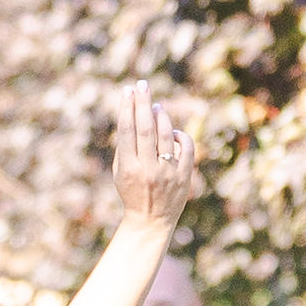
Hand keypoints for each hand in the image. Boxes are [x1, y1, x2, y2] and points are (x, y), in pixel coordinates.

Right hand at [110, 80, 200, 226]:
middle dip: (143, 103)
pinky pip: (185, 147)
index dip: (127, 108)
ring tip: (155, 106)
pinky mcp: (184, 176)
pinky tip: (171, 131)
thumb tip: (133, 113)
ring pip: (166, 135)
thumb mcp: (120, 172)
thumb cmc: (132, 191)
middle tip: (142, 85)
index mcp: (128, 169)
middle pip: (146, 129)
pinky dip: (179, 135)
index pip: (127, 131)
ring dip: (161, 116)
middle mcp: (148, 170)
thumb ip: (125, 146)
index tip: (127, 91)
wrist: (151, 220)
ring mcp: (168, 173)